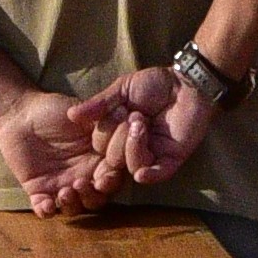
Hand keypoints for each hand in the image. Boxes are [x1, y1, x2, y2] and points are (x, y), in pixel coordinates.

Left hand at [0, 88, 122, 216]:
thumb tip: (124, 122)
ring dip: (72, 205)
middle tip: (80, 184)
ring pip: (75, 207)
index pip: (113, 176)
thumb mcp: (81, 115)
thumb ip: (101, 123)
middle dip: (92, 196)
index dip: (111, 181)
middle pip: (98, 198)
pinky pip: (46, 209)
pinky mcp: (40, 192)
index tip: (104, 179)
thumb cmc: (54, 110)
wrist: (20, 115)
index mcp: (98, 159)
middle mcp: (84, 175)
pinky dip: (47, 211)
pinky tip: (46, 204)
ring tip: (64, 192)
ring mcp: (62, 185)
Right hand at [70, 65, 218, 189]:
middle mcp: (131, 148)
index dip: (103, 132)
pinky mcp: (170, 160)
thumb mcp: (121, 89)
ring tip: (141, 122)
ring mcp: (151, 155)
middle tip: (132, 115)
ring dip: (131, 145)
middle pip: (111, 160)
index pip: (98, 145)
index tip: (117, 110)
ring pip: (130, 167)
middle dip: (117, 137)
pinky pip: (154, 175)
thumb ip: (100, 104)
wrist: (186, 82)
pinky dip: (147, 173)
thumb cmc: (154, 84)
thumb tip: (71, 115)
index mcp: (116, 134)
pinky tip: (142, 166)